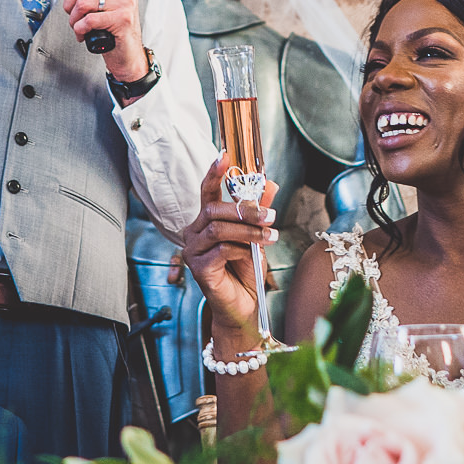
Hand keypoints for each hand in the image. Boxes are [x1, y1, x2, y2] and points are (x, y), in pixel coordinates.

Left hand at [52, 0, 145, 78]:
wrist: (126, 50)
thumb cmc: (111, 24)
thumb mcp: (94, 1)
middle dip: (69, 3)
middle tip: (73, 14)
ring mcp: (126, 1)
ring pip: (82, 3)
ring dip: (74, 19)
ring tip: (79, 25)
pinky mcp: (123, 19)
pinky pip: (89, 20)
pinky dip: (80, 29)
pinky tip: (84, 34)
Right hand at [182, 155, 278, 344]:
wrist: (244, 307)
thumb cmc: (245, 272)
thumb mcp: (257, 236)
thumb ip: (260, 210)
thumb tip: (270, 183)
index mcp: (205, 223)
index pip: (206, 193)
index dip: (213, 174)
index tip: (224, 156)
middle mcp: (194, 234)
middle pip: (213, 210)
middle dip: (245, 209)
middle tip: (271, 215)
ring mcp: (193, 252)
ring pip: (218, 228)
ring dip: (248, 230)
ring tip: (270, 235)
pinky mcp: (198, 269)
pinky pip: (222, 249)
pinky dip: (241, 249)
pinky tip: (251, 256)